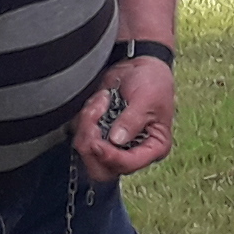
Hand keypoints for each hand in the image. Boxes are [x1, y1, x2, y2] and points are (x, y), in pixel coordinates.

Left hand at [76, 58, 175, 179]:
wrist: (140, 64)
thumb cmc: (153, 81)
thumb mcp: (147, 99)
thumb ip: (132, 120)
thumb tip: (116, 139)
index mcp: (153, 148)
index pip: (127, 165)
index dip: (110, 157)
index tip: (97, 142)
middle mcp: (131, 150)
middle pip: (102, 169)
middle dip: (91, 146)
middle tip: (93, 121)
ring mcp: (112, 143)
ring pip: (87, 152)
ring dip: (87, 125)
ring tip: (100, 101)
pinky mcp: (98, 132)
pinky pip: (80, 134)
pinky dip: (84, 117)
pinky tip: (98, 101)